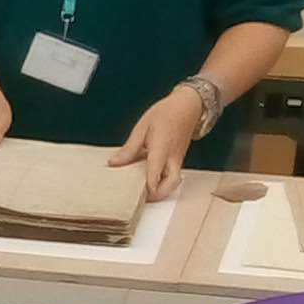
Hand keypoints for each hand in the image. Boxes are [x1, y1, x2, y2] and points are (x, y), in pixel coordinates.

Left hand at [112, 86, 204, 200]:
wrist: (188, 106)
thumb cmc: (165, 113)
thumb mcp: (142, 127)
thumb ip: (129, 148)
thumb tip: (114, 163)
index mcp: (162, 148)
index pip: (155, 173)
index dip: (146, 187)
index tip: (134, 196)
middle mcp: (173, 157)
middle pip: (171, 184)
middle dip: (157, 195)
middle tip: (139, 198)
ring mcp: (178, 160)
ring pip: (173, 182)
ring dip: (160, 190)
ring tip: (142, 191)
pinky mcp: (178, 160)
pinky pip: (172, 175)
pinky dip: (162, 181)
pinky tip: (147, 178)